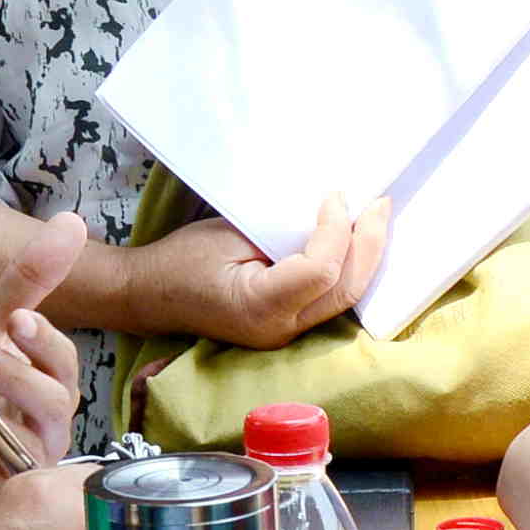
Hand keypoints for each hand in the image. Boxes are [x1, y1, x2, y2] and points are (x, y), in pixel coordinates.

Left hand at [0, 212, 85, 527]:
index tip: (14, 319)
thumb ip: (25, 282)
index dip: (42, 342)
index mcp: (48, 390)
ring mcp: (24, 476)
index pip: (65, 365)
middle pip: (54, 406)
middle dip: (13, 374)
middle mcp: (47, 434)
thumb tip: (73, 222)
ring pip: (27, 451)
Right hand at [119, 194, 386, 349]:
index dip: (336, 230)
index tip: (334, 196)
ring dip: (365, 256)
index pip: (321, 272)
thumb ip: (281, 230)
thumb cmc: (181, 260)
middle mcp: (280, 328)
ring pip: (345, 298)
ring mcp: (286, 333)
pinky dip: (347, 268)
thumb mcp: (229, 234)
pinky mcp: (288, 325)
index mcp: (260, 307)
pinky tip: (355, 241)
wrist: (151, 295)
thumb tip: (327, 213)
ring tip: (376, 218)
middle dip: (369, 244)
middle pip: (345, 290)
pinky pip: (329, 298)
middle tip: (379, 204)